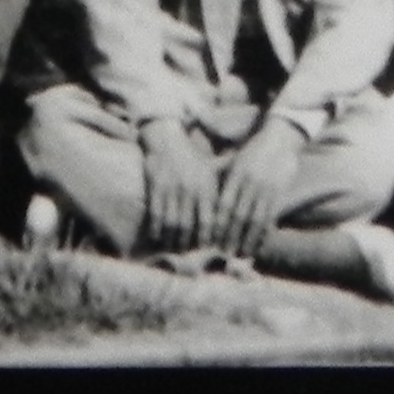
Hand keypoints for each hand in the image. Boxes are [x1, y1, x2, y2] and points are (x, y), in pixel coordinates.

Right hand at [138, 116, 217, 251]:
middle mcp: (191, 190)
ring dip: (171, 239)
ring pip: (172, 223)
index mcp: (206, 188)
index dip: (208, 238)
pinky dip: (156, 228)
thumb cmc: (193, 159)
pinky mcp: (156, 187)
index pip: (210, 221)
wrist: (167, 139)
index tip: (207, 249)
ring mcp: (172, 189)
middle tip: (187, 254)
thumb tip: (237, 215)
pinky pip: (156, 214)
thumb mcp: (211, 172)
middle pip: (190, 226)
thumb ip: (222, 192)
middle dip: (188, 243)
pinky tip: (157, 237)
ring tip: (172, 248)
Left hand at [212, 118, 311, 259]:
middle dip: (232, 236)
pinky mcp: (279, 194)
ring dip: (248, 240)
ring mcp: (267, 189)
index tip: (212, 239)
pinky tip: (259, 245)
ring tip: (241, 255)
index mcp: (236, 174)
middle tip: (224, 253)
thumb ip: (223, 181)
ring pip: (256, 219)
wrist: (280, 141)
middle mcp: (251, 182)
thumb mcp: (234, 163)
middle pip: (240, 215)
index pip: (225, 204)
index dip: (219, 223)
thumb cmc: (251, 154)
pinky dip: (264, 234)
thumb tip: (206, 205)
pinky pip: (271, 218)